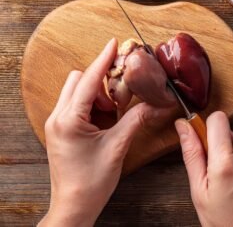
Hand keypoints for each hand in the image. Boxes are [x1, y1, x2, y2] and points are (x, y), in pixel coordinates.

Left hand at [38, 39, 169, 226]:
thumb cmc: (91, 182)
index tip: (113, 43)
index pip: (87, 80)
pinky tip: (103, 121)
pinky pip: (76, 103)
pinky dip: (92, 105)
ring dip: (97, 96)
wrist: (74, 206)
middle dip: (101, 84)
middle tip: (118, 99)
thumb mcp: (117, 147)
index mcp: (69, 120)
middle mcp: (58, 116)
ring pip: (77, 91)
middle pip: (78, 80)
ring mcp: (57, 122)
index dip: (103, 60)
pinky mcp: (62, 127)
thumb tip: (157, 105)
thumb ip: (136, 120)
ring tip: (111, 115)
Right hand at [175, 111, 232, 226]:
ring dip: (228, 154)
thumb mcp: (198, 189)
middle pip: (226, 131)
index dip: (206, 125)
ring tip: (226, 179)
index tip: (201, 138)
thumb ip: (191, 152)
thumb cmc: (222, 223)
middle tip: (211, 168)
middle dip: (215, 144)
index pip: (218, 119)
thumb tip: (183, 126)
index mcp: (225, 163)